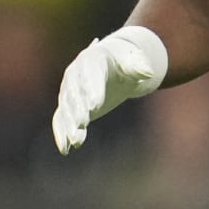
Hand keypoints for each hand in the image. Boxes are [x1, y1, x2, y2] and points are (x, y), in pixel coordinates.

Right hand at [50, 27, 167, 153]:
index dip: (92, 90)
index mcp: (91, 59)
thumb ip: (138, 67)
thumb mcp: (133, 61)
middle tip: (82, 123)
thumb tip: (149, 73)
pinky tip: (65, 149)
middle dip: (78, 109)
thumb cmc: (124, 63)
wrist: (112, 65)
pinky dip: (61, 133)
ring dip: (69, 125)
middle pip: (75, 93)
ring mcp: (68, 90)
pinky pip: (60, 119)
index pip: (90, 75)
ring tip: (76, 141)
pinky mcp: (67, 106)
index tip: (95, 106)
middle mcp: (75, 73)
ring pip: (66, 108)